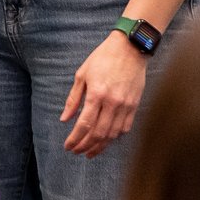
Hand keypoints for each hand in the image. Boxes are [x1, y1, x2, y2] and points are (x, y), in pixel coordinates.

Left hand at [61, 33, 148, 156]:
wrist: (131, 47)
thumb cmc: (103, 58)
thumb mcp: (82, 74)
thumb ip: (73, 99)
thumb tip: (65, 119)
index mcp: (96, 94)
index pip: (84, 124)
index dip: (75, 139)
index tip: (68, 146)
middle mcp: (112, 102)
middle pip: (98, 134)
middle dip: (85, 146)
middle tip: (77, 151)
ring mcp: (125, 105)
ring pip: (112, 134)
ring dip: (100, 146)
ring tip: (90, 151)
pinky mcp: (135, 105)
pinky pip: (125, 128)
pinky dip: (115, 137)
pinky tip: (106, 140)